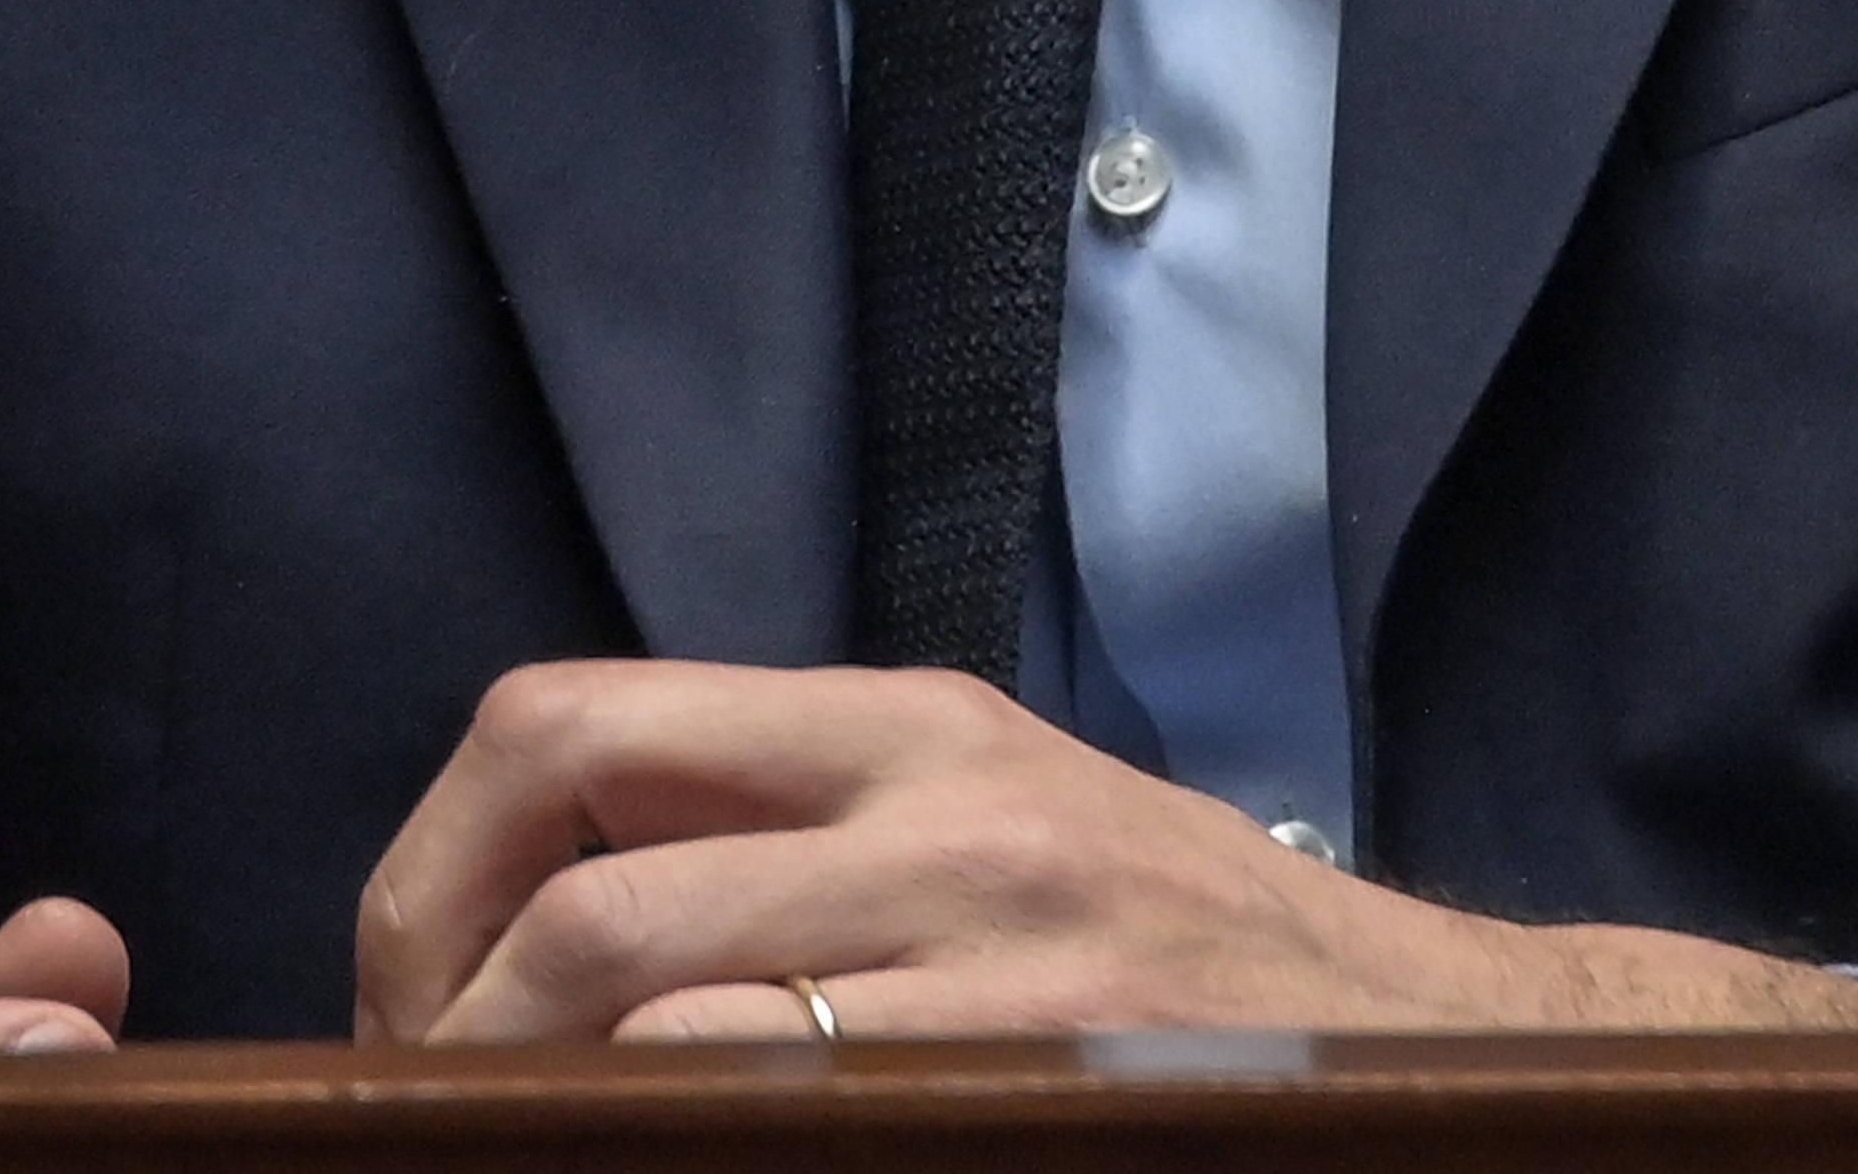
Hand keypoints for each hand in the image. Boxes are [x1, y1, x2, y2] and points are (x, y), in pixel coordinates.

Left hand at [355, 664, 1857, 1040]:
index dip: (429, 869)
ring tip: (507, 1158)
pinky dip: (692, 1156)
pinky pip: (801, 1132)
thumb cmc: (1185, 951)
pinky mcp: (1064, 1093)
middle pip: (586, 912)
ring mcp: (1014, 972)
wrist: (1463, 1056)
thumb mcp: (986, 818)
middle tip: (421, 1118)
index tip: (395, 992)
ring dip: (552, 1118)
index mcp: (898, 726)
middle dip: (453, 1037)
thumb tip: (523, 911)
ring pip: (674, 1046)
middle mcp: (946, 821)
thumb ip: (783, 830)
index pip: (561, 727)